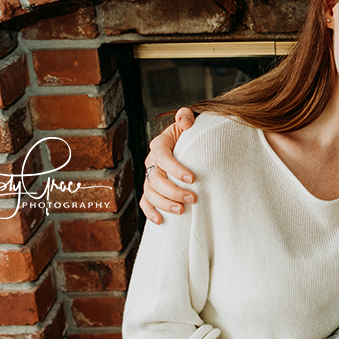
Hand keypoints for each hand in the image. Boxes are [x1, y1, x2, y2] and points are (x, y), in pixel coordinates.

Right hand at [140, 107, 196, 223]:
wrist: (190, 144)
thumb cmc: (191, 133)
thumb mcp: (189, 122)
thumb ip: (186, 117)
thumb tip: (184, 120)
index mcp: (160, 145)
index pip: (163, 157)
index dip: (175, 169)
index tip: (192, 178)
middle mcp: (151, 161)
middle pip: (156, 179)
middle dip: (173, 190)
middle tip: (193, 198)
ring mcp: (150, 176)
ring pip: (150, 193)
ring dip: (164, 204)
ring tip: (182, 211)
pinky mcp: (151, 189)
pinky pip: (145, 202)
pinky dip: (150, 212)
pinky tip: (160, 221)